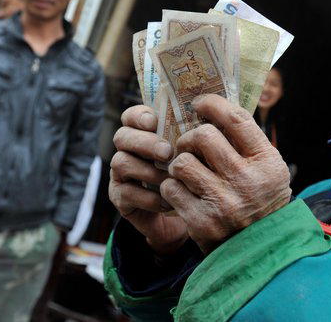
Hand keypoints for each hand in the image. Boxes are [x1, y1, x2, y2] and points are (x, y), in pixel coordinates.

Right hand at [109, 105, 187, 254]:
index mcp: (144, 134)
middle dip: (144, 142)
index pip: (131, 116)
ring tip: (170, 177)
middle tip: (167, 152)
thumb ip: (196, 137)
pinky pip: (126, 193)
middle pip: (122, 136)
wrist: (188, 214)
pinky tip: (168, 201)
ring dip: (147, 170)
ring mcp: (121, 175)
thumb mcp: (196, 155)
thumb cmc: (194, 176)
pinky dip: (148, 197)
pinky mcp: (120, 199)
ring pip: (121, 162)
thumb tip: (209, 118)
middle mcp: (129, 151)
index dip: (138, 116)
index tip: (154, 121)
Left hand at [161, 94, 291, 253]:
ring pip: (182, 162)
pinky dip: (172, 187)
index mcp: (266, 162)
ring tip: (187, 171)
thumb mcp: (269, 170)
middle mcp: (247, 181)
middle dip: (191, 138)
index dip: (213, 104)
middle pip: (204, 136)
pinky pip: (171, 188)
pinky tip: (183, 192)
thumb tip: (215, 108)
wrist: (259, 250)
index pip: (236, 119)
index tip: (200, 103)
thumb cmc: (261, 200)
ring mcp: (223, 202)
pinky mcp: (201, 221)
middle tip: (190, 145)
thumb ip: (248, 142)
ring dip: (179, 163)